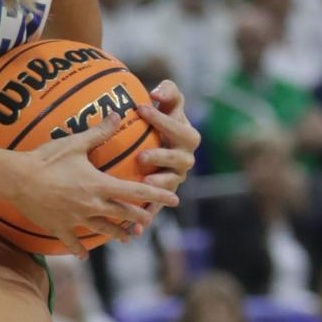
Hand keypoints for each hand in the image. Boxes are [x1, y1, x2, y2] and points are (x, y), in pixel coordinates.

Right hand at [9, 114, 179, 257]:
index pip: (136, 192)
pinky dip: (80, 250)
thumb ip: (100, 132)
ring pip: (103, 230)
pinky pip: (73, 242)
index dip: (157, 195)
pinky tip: (85, 255)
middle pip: (123, 214)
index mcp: (99, 185)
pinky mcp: (59, 227)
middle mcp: (92, 205)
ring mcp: (76, 219)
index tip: (175, 200)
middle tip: (150, 219)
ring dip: (117, 234)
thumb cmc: (46, 159)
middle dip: (140, 217)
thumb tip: (118, 115)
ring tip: (126, 238)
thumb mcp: (75, 143)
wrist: (17, 179)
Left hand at [135, 80, 199, 211]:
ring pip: (170, 186)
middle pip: (180, 161)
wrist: (155, 144)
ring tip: (144, 188)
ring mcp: (175, 180)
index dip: (163, 120)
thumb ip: (168, 92)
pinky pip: (156, 208)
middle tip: (142, 156)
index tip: (141, 108)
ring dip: (158, 188)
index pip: (179, 128)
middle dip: (163, 158)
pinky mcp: (162, 197)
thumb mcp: (167, 102)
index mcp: (186, 137)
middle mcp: (184, 160)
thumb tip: (157, 92)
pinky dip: (147, 218)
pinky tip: (135, 229)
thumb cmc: (159, 119)